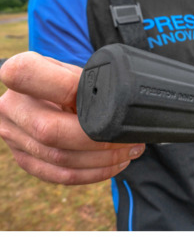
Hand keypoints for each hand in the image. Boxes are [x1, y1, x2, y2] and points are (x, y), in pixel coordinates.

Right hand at [0, 52, 144, 184]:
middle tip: (129, 139)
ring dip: (102, 160)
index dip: (66, 88)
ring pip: (60, 159)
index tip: (100, 99)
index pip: (28, 75)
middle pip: (51, 131)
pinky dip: (92, 173)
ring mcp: (13, 136)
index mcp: (20, 73)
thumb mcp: (73, 72)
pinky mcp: (24, 160)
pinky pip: (59, 175)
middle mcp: (10, 106)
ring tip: (128, 151)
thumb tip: (119, 109)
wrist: (43, 98)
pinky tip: (113, 165)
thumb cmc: (66, 81)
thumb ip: (86, 84)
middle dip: (99, 140)